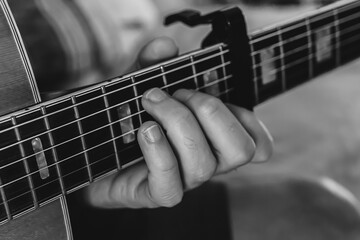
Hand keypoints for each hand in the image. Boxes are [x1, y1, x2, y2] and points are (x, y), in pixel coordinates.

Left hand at [85, 37, 272, 207]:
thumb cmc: (125, 119)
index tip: (218, 94)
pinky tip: (145, 130)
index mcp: (214, 140)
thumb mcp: (138, 84)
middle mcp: (206, 163)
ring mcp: (184, 182)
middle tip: (177, 93)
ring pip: (203, 163)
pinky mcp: (156, 194)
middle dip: (210, 110)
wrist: (93, 152)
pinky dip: (159, 150)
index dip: (248, 120)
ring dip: (178, 121)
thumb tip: (165, 46)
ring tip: (151, 102)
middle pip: (240, 150)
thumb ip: (151, 64)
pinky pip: (171, 182)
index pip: (258, 145)